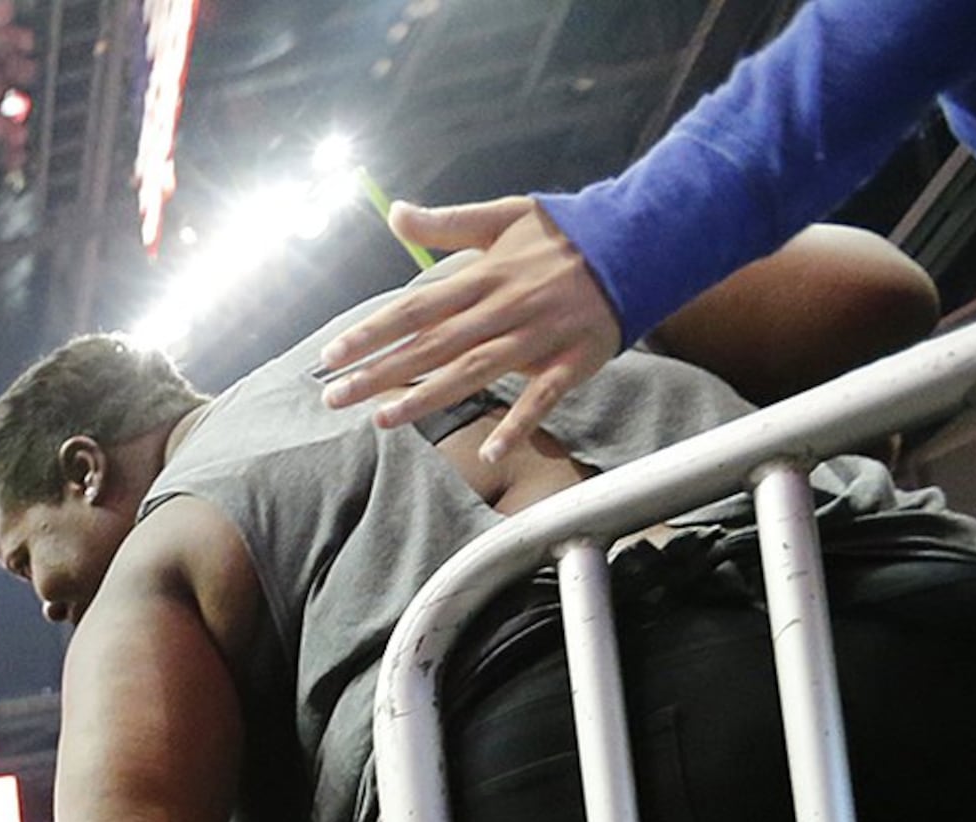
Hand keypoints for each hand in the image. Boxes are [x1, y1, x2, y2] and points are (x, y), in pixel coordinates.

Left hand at [315, 198, 621, 465]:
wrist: (644, 238)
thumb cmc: (568, 231)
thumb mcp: (505, 215)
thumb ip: (448, 223)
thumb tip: (395, 213)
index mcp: (486, 275)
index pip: (415, 308)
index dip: (371, 332)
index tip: (331, 355)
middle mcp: (506, 307)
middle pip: (432, 345)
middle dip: (380, 372)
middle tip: (333, 397)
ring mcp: (541, 336)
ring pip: (475, 371)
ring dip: (427, 398)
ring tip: (382, 421)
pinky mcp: (575, 359)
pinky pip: (543, 397)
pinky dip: (518, 424)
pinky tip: (490, 453)